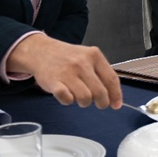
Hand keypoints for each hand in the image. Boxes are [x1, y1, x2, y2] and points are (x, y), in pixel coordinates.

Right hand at [7, 34, 122, 108]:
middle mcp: (82, 63)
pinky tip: (67, 95)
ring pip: (85, 98)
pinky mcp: (54, 82)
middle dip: (102, 103)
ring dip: (84, 102)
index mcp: (94, 55)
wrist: (41, 51)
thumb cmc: (67, 57)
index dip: (116, 95)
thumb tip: (114, 97)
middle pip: (100, 92)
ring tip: (79, 96)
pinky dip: (68, 101)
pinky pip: (67, 99)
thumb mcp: (87, 57)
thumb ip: (101, 73)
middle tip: (99, 104)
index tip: (116, 105)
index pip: (111, 79)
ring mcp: (67, 72)